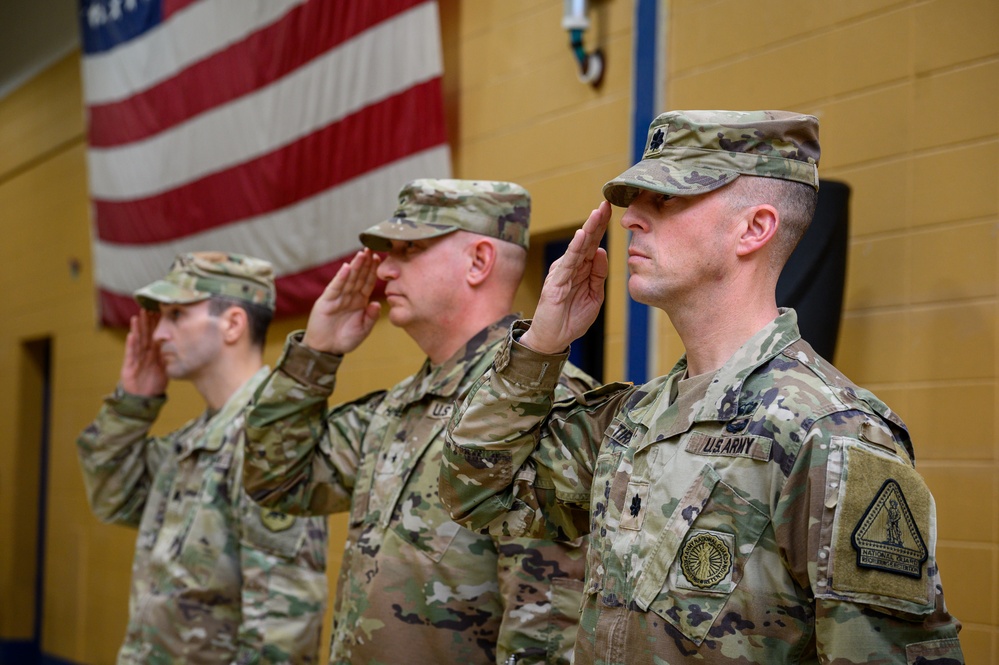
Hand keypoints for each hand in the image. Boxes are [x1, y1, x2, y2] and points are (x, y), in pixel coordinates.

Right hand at [120, 309, 167, 395]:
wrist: (144, 398)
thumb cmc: (155, 382)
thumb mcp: (166, 368)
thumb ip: (171, 357)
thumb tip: (184, 347)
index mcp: (154, 352)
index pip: (155, 335)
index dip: (156, 324)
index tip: (159, 311)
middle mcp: (144, 353)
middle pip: (145, 334)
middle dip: (146, 322)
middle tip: (147, 308)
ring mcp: (136, 358)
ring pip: (137, 341)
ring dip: (136, 329)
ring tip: (137, 317)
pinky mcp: (129, 366)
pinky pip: (130, 354)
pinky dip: (131, 345)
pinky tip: (131, 335)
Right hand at [302, 249, 382, 354]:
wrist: (326, 349)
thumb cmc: (345, 339)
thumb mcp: (363, 330)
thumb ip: (370, 317)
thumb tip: (377, 303)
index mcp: (360, 301)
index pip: (368, 282)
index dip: (373, 271)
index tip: (380, 258)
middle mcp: (349, 296)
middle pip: (359, 276)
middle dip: (365, 263)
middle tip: (372, 248)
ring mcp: (338, 298)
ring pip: (348, 279)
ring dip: (355, 266)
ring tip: (361, 254)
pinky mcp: (327, 302)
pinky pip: (335, 288)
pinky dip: (341, 278)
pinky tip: (347, 268)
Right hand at [522, 201, 609, 353]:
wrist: (554, 339)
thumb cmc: (572, 319)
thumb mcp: (594, 297)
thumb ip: (598, 275)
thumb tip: (601, 251)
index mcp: (584, 269)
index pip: (594, 243)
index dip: (602, 227)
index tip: (612, 209)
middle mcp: (572, 267)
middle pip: (587, 240)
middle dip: (597, 221)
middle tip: (607, 202)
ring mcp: (563, 273)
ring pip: (578, 247)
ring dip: (588, 230)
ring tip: (597, 213)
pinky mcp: (556, 282)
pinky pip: (567, 263)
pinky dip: (574, 249)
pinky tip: (581, 236)